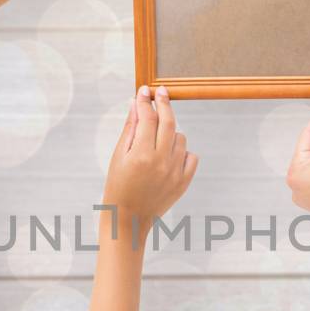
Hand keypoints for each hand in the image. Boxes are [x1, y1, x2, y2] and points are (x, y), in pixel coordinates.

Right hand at [103, 86, 198, 224]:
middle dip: (164, 104)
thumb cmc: (118, 186)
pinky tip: (169, 155)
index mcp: (141, 155)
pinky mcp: (184, 182)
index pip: (148, 118)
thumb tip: (136, 104)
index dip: (145, 101)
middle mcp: (161, 162)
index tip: (144, 90)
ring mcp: (175, 173)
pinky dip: (182, 151)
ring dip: (170, 132)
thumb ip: (130, 129)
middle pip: (169, 122)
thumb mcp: (118, 157)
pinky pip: (191, 156)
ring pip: (180, 138)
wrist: (129, 220)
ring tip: (156, 140)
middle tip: (160, 92)